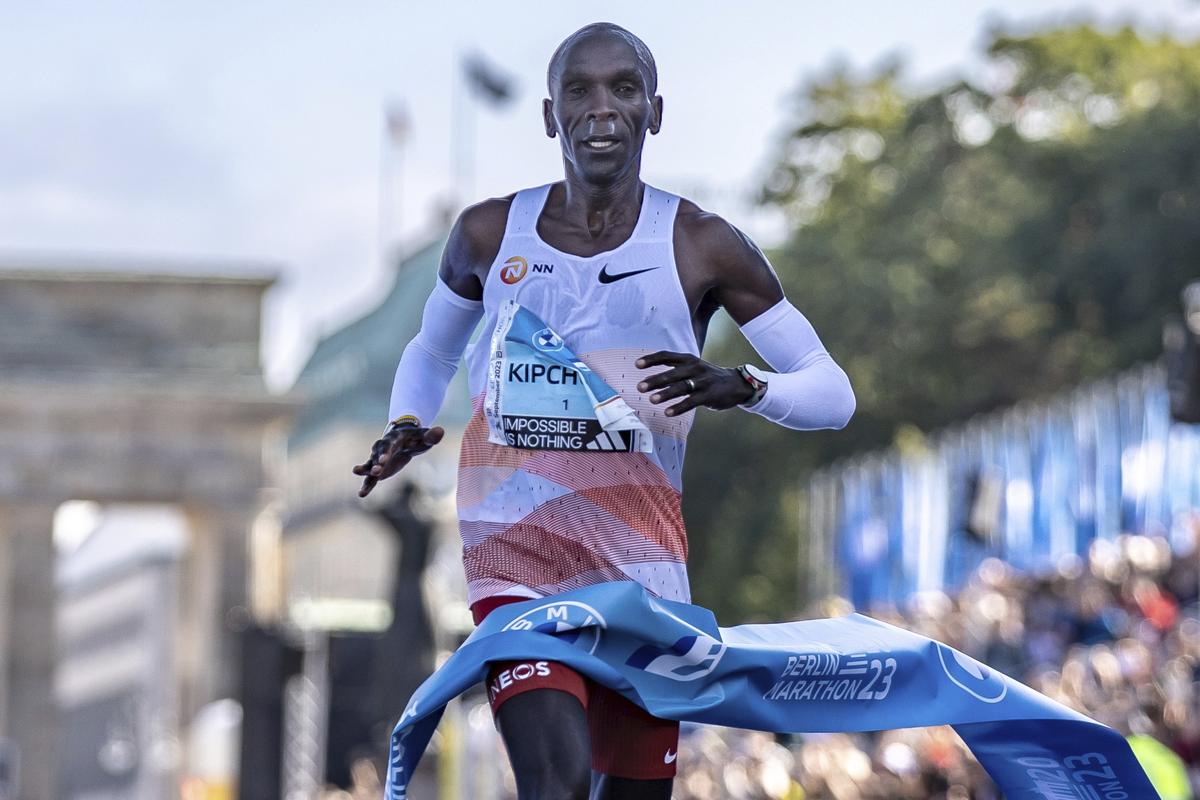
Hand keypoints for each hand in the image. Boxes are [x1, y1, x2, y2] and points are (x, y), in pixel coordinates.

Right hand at [352, 424, 443, 497]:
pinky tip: (362, 494)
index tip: (383, 460)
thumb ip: (431, 436)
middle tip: (375, 471)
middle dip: (376, 463)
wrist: (405, 439)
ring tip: (359, 480)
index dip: (385, 452)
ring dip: (365, 472)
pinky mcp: (379, 469)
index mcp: (393, 438)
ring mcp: (378, 459)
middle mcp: (382, 447)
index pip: (388, 445)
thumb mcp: (425, 436)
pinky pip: (371, 477)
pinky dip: (367, 485)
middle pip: (377, 455)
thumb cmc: (416, 437)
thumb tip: (440, 431)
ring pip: (370, 466)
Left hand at [635, 351, 753, 416]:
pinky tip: (667, 413)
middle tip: (639, 387)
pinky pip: (692, 402)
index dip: (651, 360)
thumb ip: (674, 370)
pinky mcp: (709, 395)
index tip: (636, 365)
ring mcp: (703, 381)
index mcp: (688, 359)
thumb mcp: (693, 367)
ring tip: (651, 400)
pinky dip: (679, 407)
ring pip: (681, 387)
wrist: (737, 384)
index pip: (666, 356)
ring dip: (665, 394)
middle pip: (671, 373)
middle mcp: (695, 368)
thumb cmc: (708, 377)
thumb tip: (648, 379)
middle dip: (655, 380)